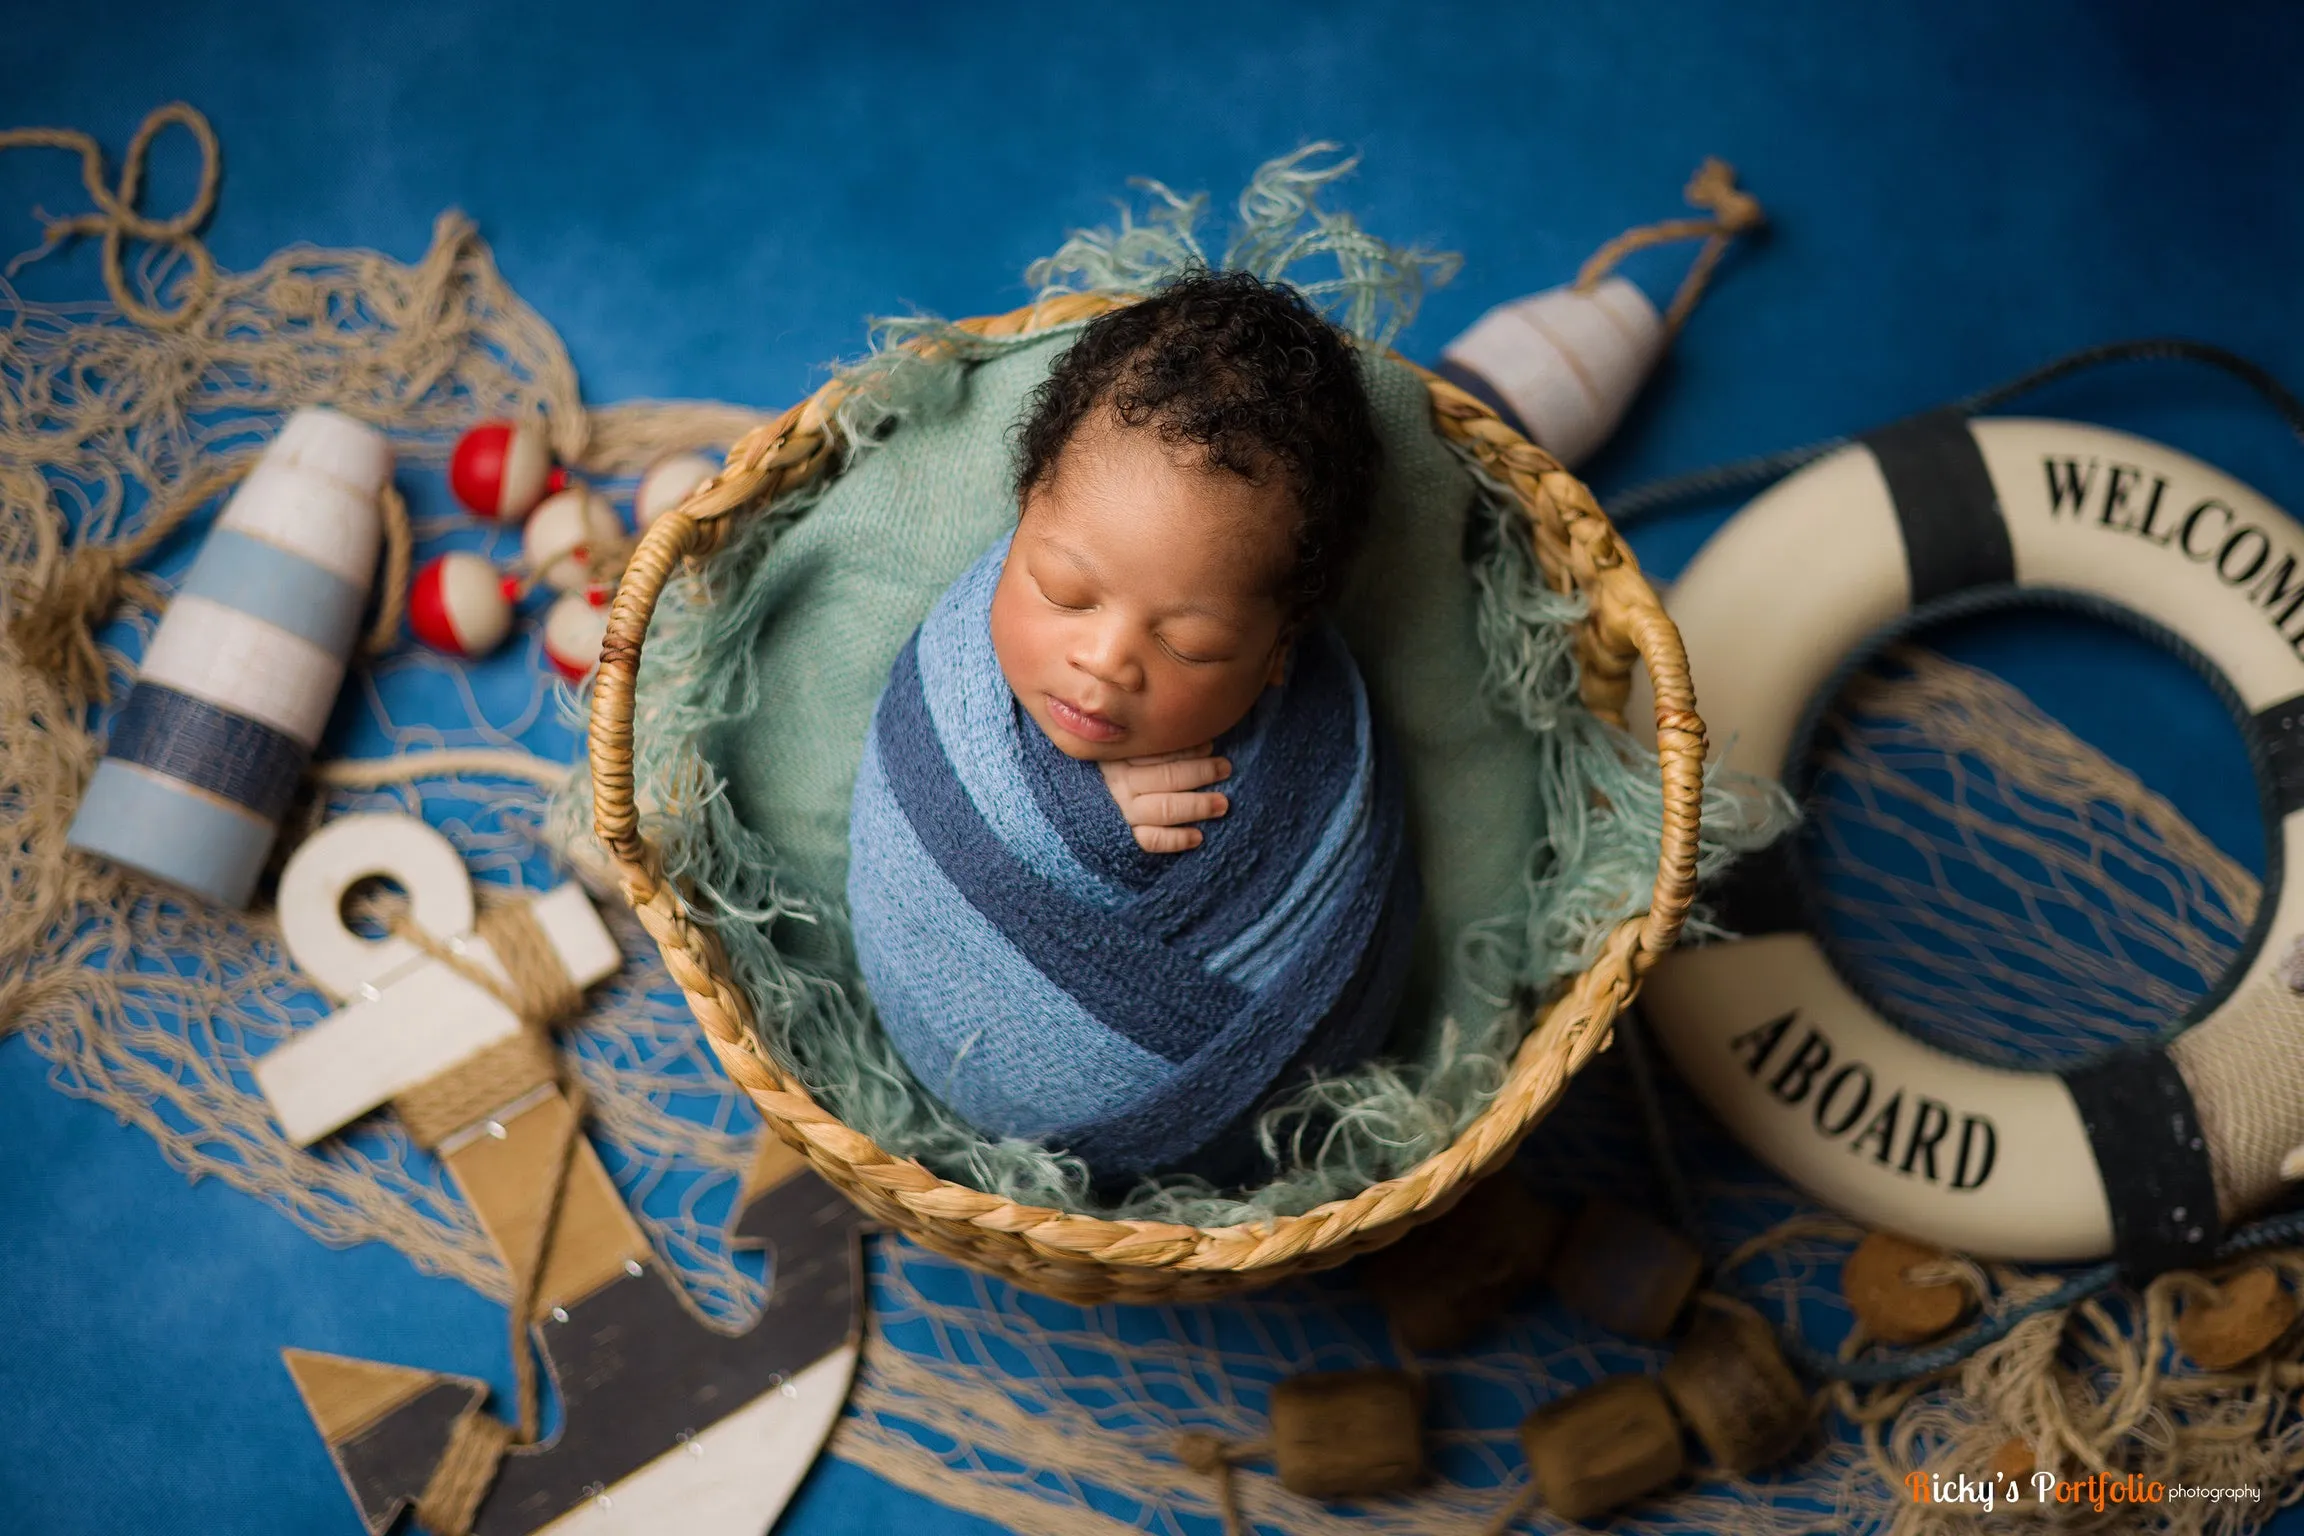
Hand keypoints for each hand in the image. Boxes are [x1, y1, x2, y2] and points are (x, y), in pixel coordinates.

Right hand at [1098, 741, 1230, 852]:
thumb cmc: (1101, 773)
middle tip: (1225, 768)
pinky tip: (1198, 837)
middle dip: (1201, 772)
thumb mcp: (1113, 749)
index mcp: (1116, 756)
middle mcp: (1117, 783)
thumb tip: (1189, 731)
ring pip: (1164, 808)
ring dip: (1197, 806)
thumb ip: (1140, 742)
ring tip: (1222, 804)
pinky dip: (1175, 840)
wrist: (1067, 810)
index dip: (1188, 748)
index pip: (1158, 750)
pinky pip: (1151, 840)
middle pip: (1166, 777)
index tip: (1209, 745)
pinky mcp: (1120, 837)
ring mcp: (1119, 812)